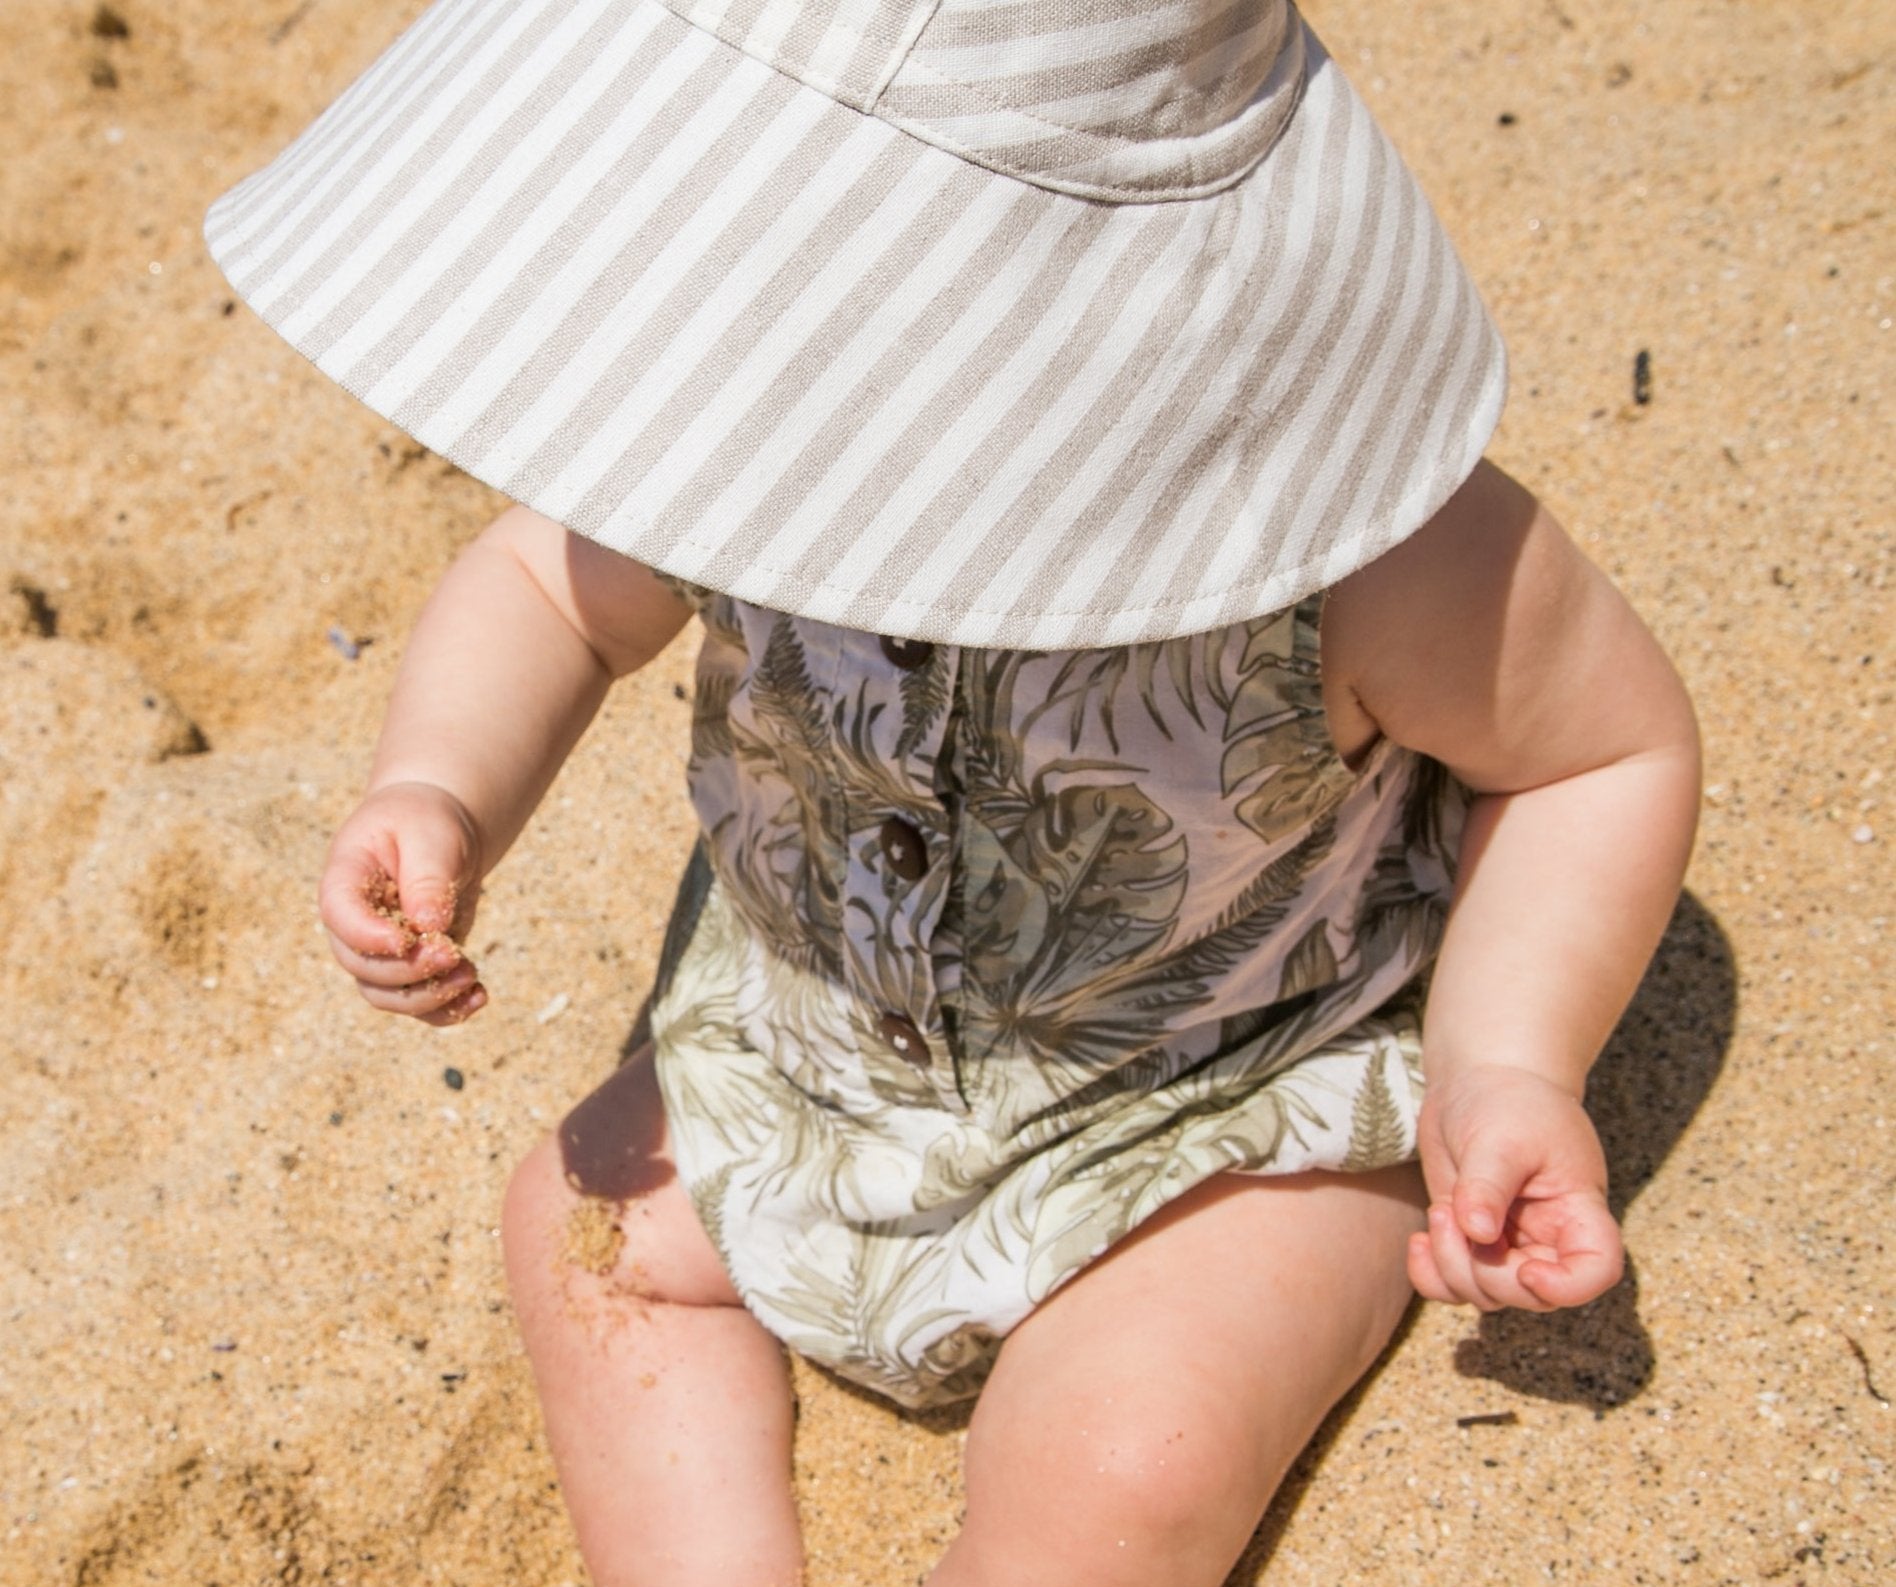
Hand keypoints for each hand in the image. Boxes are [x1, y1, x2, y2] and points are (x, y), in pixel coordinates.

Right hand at [318, 781, 487, 1024]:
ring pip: (386, 996)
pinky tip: (479, 997)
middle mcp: (352, 925)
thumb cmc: (426, 823)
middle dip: (409, 971)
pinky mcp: (410, 967)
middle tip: (453, 955)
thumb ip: (427, 877)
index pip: (340, 916)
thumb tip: (431, 927)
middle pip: (363, 967)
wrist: (436, 834)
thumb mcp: (431, 835)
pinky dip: (447, 1009)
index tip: (406, 939)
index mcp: (345, 881)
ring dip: (429, 997)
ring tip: (472, 976)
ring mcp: (378, 952)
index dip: (368, 937)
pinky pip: (418, 1003)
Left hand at [1406, 1062, 1622, 1311]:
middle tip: (1448, 1215)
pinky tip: (1418, 1243)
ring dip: (1453, 1268)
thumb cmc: (1507, 1101)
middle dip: (1485, 1271)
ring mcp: (1507, 1244)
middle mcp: (1547, 1237)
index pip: (1597, 1270)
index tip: (1527, 1270)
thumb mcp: (1500, 1137)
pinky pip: (1453, 1285)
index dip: (1568, 1288)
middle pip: (1531, 1295)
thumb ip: (1489, 1186)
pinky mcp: (1470, 1241)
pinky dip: (1431, 1277)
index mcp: (1575, 1210)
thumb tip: (1478, 1234)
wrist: (1479, 1081)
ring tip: (1438, 1213)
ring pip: (1487, 1295)